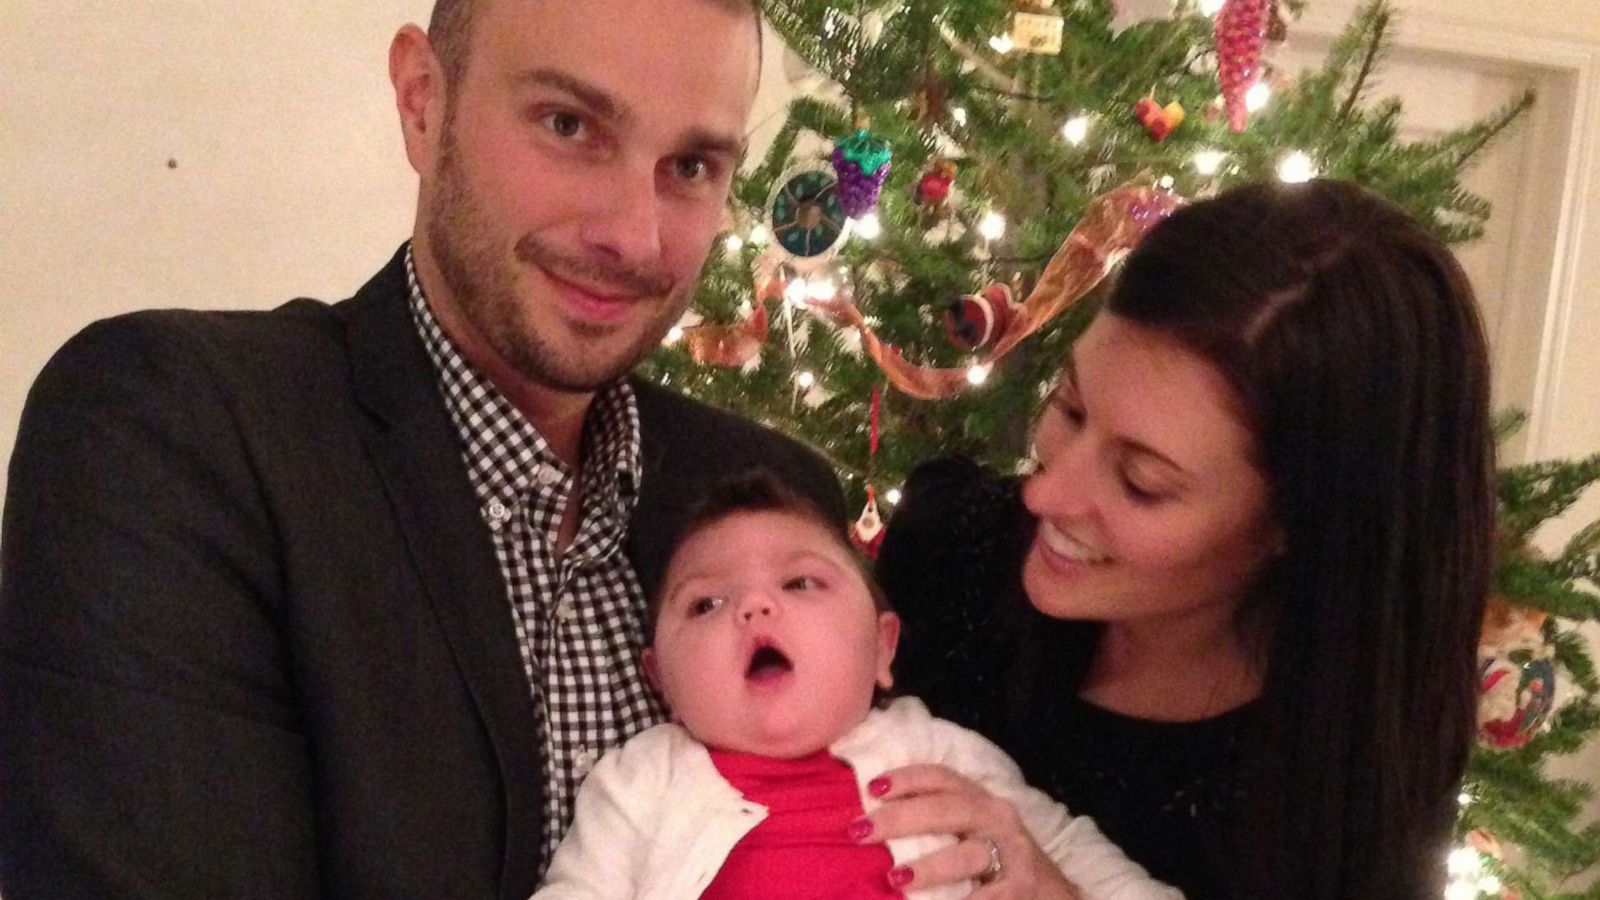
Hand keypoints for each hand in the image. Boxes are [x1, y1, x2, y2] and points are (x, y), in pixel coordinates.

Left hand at [856, 764, 1080, 898]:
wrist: (1051, 893)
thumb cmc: (996, 858)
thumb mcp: (971, 830)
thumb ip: (934, 820)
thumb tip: (869, 821)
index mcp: (979, 799)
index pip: (942, 777)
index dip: (907, 778)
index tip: (872, 787)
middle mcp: (997, 818)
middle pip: (948, 809)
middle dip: (902, 818)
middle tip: (861, 831)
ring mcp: (1013, 854)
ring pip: (969, 855)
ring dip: (930, 867)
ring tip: (896, 878)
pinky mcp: (1021, 888)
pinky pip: (987, 897)